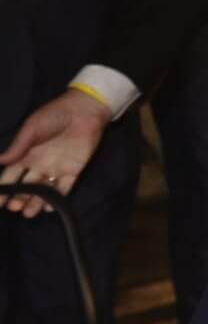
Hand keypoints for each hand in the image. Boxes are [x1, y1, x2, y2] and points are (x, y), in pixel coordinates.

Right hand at [0, 89, 113, 216]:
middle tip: (14, 207)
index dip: (3, 188)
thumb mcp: (32, 128)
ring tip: (28, 212)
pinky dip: (58, 196)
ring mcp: (56, 168)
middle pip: (26, 186)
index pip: (10, 175)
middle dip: (19, 198)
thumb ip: (18, 146)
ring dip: (36, 201)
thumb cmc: (54, 116)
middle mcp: (38, 164)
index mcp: (25, 155)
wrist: (83, 111)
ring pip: (43, 189)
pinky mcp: (73, 170)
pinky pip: (64, 187)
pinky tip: (49, 206)